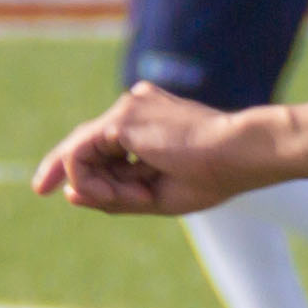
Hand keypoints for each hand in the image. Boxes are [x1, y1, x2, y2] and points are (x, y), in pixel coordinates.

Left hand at [34, 82, 262, 219]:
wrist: (240, 154)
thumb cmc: (214, 176)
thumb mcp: (156, 196)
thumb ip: (113, 196)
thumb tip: (68, 194)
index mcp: (148, 119)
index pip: (103, 148)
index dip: (91, 175)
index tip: (86, 196)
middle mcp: (132, 107)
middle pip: (89, 152)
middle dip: (96, 185)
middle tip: (140, 200)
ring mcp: (124, 109)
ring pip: (82, 156)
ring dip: (105, 188)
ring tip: (146, 196)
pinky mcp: (118, 120)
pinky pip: (78, 157)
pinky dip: (94, 183)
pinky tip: (131, 194)